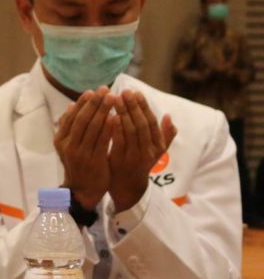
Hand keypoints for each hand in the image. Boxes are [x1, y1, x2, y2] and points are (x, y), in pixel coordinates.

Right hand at [54, 87, 116, 210]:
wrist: (82, 190)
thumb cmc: (78, 164)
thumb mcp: (67, 145)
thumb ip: (69, 127)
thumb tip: (71, 105)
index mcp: (60, 140)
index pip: (71, 116)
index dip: (83, 103)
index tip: (93, 91)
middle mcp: (68, 145)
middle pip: (82, 119)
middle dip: (95, 103)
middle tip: (105, 89)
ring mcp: (81, 154)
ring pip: (93, 128)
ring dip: (104, 111)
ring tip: (113, 98)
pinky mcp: (94, 160)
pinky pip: (102, 140)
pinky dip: (109, 127)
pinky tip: (116, 117)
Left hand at [108, 90, 176, 211]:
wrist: (126, 187)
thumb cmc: (139, 163)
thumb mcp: (156, 151)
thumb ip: (164, 135)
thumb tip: (169, 116)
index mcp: (157, 146)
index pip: (151, 122)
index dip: (144, 106)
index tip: (135, 91)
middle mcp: (148, 151)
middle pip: (141, 124)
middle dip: (132, 106)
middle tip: (123, 91)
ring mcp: (134, 157)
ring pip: (130, 131)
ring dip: (122, 113)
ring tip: (114, 98)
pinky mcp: (120, 161)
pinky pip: (118, 142)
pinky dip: (115, 128)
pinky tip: (109, 116)